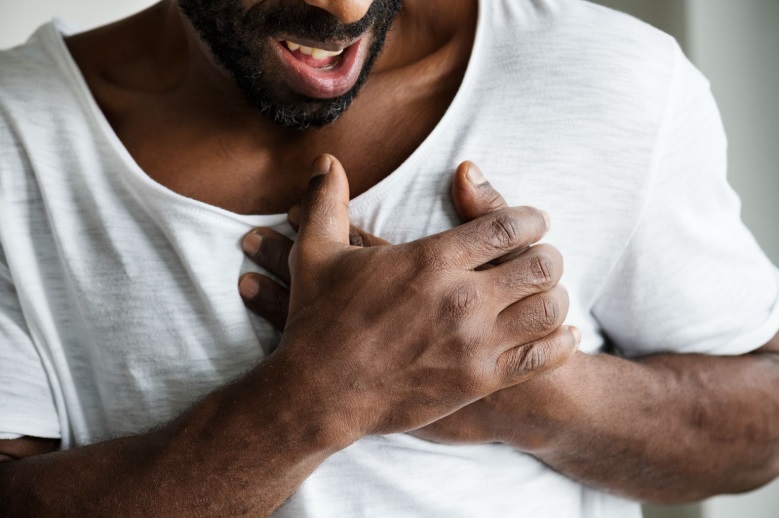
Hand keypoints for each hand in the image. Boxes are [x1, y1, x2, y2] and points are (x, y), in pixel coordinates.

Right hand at [239, 156, 577, 440]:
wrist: (319, 394)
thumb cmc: (318, 321)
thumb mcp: (315, 252)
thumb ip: (326, 200)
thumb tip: (326, 160)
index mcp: (431, 260)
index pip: (507, 227)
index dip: (532, 218)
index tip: (535, 219)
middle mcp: (461, 298)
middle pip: (540, 265)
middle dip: (547, 255)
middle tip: (540, 256)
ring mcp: (474, 343)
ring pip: (549, 310)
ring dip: (555, 296)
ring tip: (545, 293)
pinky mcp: (479, 380)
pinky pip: (542, 358)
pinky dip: (561, 342)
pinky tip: (561, 334)